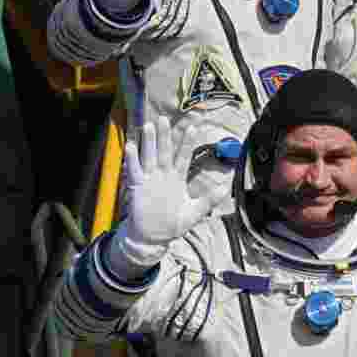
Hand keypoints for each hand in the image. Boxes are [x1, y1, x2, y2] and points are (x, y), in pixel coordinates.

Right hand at [108, 117, 228, 272]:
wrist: (153, 238)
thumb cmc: (172, 224)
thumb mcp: (194, 212)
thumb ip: (208, 200)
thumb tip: (224, 189)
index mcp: (177, 179)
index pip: (183, 156)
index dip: (187, 142)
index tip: (193, 127)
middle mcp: (163, 175)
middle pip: (165, 151)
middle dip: (165, 135)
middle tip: (165, 118)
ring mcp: (150, 180)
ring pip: (150, 156)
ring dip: (149, 142)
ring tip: (150, 126)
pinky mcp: (138, 187)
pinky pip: (134, 171)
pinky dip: (133, 160)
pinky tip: (132, 146)